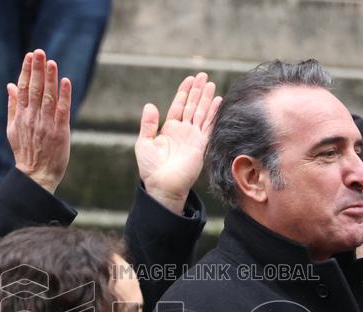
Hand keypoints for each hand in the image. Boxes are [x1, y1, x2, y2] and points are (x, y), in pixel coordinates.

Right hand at [7, 49, 70, 193]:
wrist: (36, 175)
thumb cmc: (26, 152)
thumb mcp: (13, 129)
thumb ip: (12, 106)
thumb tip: (10, 85)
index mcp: (21, 116)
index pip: (22, 88)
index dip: (26, 71)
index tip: (30, 56)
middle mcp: (32, 118)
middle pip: (34, 89)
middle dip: (37, 69)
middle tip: (39, 51)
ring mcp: (46, 124)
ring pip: (48, 97)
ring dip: (50, 78)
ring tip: (51, 62)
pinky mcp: (60, 131)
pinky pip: (62, 110)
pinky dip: (64, 95)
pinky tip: (65, 81)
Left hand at [136, 72, 221, 214]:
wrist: (163, 185)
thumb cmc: (151, 168)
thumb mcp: (144, 143)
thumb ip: (148, 124)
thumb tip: (150, 105)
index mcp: (169, 129)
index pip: (178, 105)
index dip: (184, 92)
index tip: (189, 79)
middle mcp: (183, 131)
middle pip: (192, 106)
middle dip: (197, 91)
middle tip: (203, 75)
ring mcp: (193, 137)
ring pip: (201, 113)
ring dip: (206, 99)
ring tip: (211, 84)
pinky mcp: (201, 145)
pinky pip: (209, 125)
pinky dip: (213, 113)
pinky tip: (218, 101)